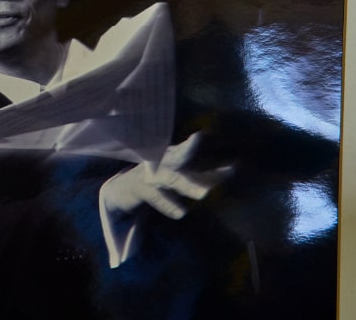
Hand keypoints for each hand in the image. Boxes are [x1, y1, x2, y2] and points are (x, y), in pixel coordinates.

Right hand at [100, 131, 232, 218]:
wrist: (121, 191)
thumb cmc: (158, 181)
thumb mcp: (180, 176)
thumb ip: (204, 175)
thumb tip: (234, 170)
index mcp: (173, 157)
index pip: (190, 152)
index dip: (200, 150)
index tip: (216, 149)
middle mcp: (162, 162)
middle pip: (178, 155)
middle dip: (188, 149)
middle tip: (199, 141)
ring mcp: (151, 175)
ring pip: (171, 178)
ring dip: (187, 185)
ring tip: (204, 194)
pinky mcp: (140, 189)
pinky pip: (156, 197)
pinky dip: (168, 204)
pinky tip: (181, 213)